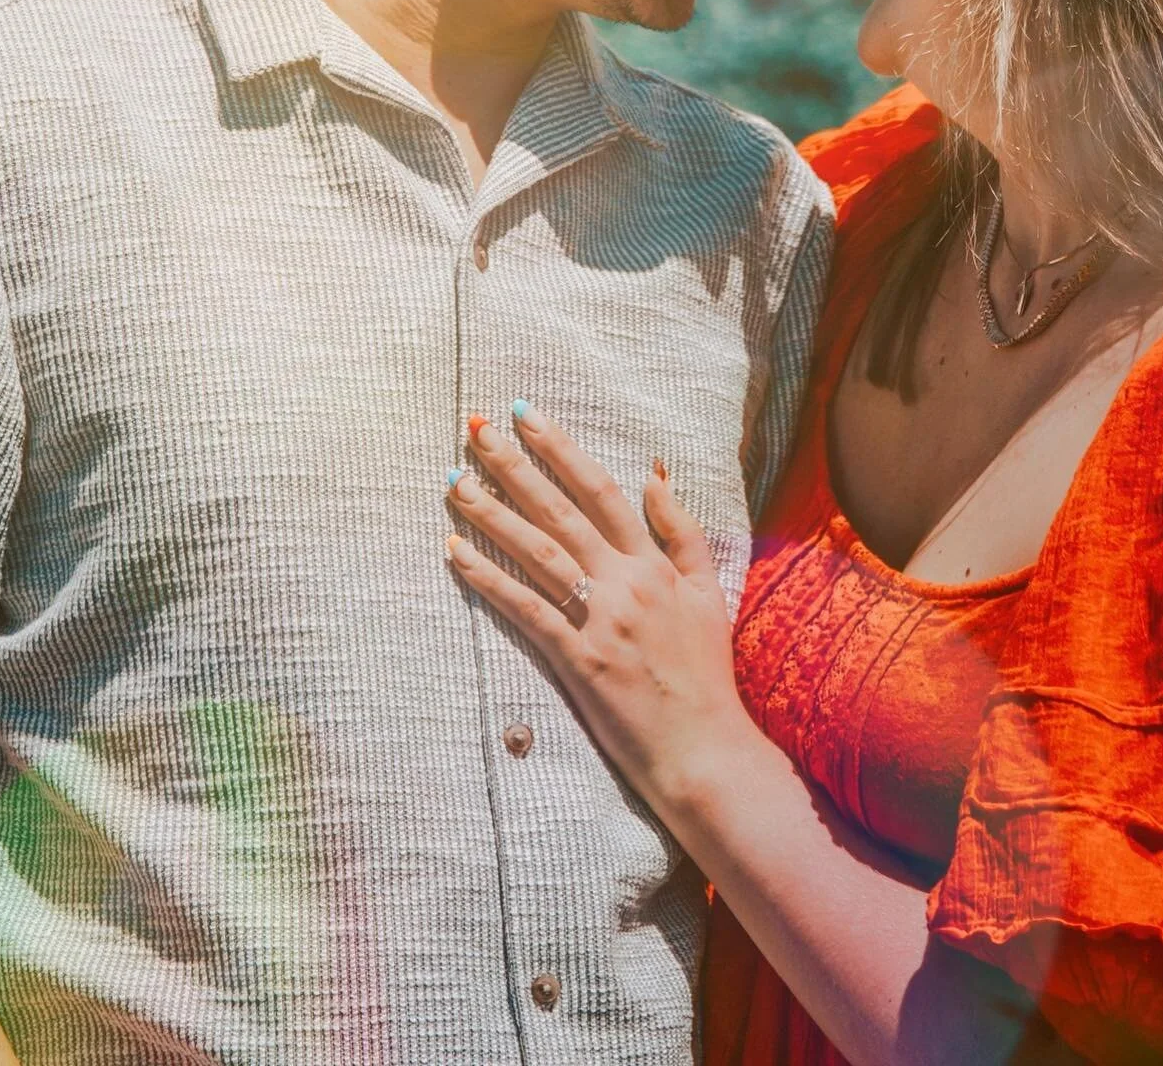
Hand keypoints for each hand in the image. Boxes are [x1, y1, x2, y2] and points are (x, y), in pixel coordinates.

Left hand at [447, 405, 752, 813]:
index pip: (600, 488)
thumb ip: (683, 531)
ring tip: (453, 481)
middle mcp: (625, 581)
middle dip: (512, 464)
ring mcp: (600, 619)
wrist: (704, 748)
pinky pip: (524, 608)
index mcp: (654, 562)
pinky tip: (455, 552)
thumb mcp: (708, 592)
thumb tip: (654, 473)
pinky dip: (488, 578)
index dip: (560, 448)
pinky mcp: (577, 659)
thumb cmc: (706, 674)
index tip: (525, 414)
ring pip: (536, 551)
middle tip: (472, 428)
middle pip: (559, 509)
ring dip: (490, 513)